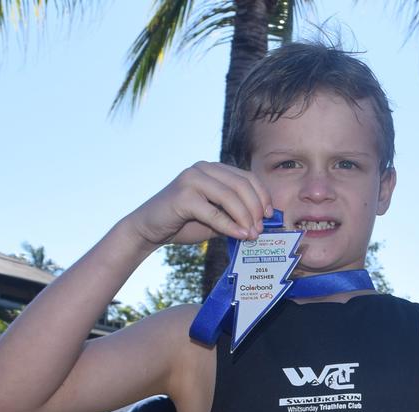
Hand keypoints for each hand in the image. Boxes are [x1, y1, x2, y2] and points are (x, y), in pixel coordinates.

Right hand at [123, 162, 273, 247]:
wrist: (150, 228)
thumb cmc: (184, 222)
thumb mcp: (216, 216)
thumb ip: (235, 215)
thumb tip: (263, 224)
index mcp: (213, 168)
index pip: (247, 177)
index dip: (262, 196)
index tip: (269, 216)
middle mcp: (203, 168)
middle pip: (242, 185)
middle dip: (255, 209)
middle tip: (260, 229)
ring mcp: (192, 179)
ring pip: (230, 196)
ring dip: (245, 218)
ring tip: (252, 234)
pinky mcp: (183, 195)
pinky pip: (214, 212)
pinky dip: (230, 225)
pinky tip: (239, 235)